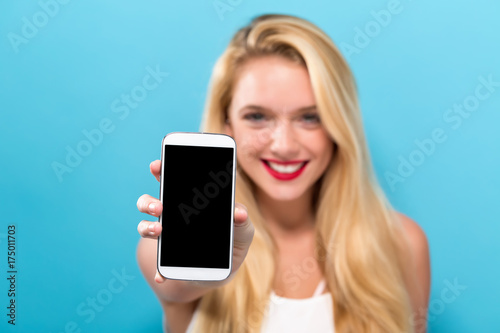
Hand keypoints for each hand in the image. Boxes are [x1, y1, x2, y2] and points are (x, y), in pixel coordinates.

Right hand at [136, 160, 254, 283]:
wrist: (222, 271)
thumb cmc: (232, 242)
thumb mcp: (242, 230)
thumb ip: (242, 220)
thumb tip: (239, 212)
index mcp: (190, 202)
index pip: (172, 180)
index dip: (162, 170)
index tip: (156, 166)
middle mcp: (172, 215)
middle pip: (151, 202)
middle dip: (149, 202)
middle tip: (159, 207)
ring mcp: (166, 236)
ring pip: (145, 226)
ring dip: (147, 227)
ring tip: (158, 230)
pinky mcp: (167, 259)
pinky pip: (158, 262)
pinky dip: (160, 268)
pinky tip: (163, 275)